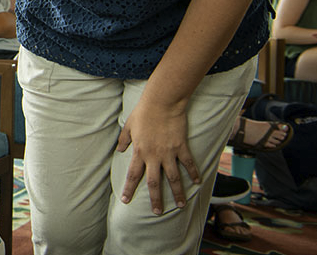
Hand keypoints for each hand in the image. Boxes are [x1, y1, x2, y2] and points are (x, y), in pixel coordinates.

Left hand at [116, 97, 199, 214]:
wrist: (162, 102)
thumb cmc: (143, 112)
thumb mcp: (128, 125)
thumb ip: (124, 139)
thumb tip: (119, 150)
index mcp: (139, 151)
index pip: (132, 174)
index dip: (129, 188)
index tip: (125, 201)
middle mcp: (154, 156)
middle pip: (153, 182)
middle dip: (155, 199)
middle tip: (157, 213)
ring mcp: (169, 153)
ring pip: (173, 178)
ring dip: (177, 193)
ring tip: (180, 205)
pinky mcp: (181, 147)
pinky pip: (188, 163)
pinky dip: (193, 173)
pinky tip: (197, 182)